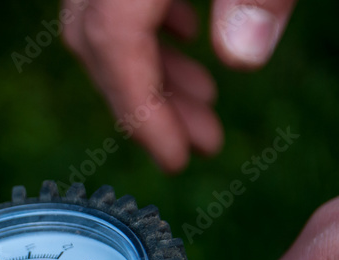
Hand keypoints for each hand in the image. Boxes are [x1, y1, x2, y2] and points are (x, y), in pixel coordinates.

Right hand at [61, 0, 296, 171]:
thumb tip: (241, 59)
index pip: (112, 39)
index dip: (138, 107)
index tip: (175, 159)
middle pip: (98, 38)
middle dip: (145, 102)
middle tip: (197, 146)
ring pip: (103, 19)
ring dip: (150, 68)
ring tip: (204, 103)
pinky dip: (148, 26)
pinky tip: (189, 39)